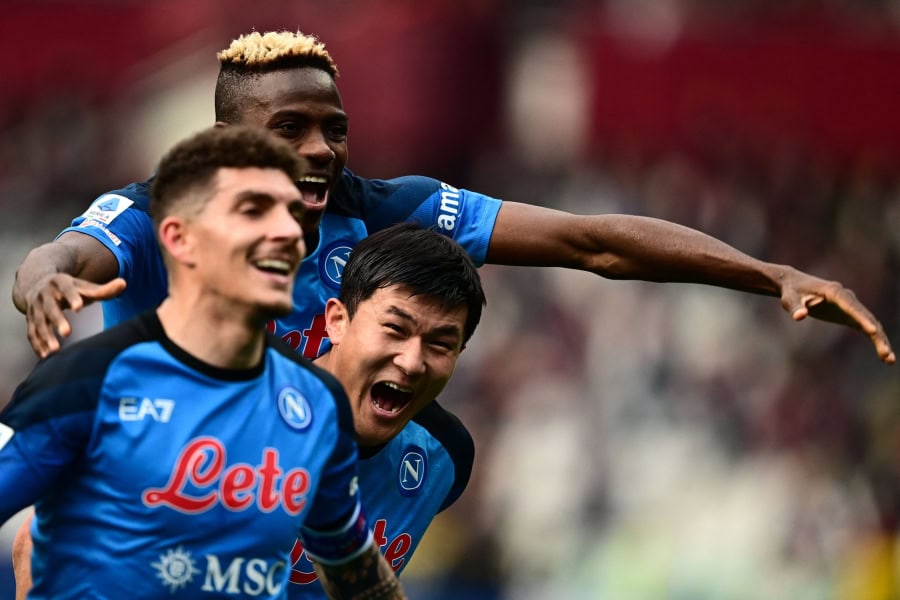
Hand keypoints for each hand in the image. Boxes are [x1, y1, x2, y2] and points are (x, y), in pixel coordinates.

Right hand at [24, 275, 125, 358]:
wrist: (39, 284)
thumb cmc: (70, 289)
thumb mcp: (85, 287)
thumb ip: (103, 290)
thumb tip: (124, 284)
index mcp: (60, 283)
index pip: (67, 289)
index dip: (72, 298)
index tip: (79, 307)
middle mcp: (44, 295)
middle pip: (50, 308)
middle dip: (57, 320)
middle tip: (67, 333)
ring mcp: (35, 308)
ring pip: (39, 323)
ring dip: (45, 336)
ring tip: (55, 350)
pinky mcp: (30, 320)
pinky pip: (31, 333)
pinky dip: (37, 344)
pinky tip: (45, 356)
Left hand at [780, 268, 894, 363]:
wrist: (795, 284)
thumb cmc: (792, 292)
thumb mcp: (789, 299)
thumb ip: (794, 307)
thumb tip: (799, 316)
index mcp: (834, 291)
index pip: (850, 305)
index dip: (862, 318)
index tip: (872, 331)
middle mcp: (846, 297)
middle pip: (867, 316)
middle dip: (877, 335)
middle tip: (886, 354)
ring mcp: (850, 306)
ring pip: (871, 322)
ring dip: (880, 340)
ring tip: (889, 360)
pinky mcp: (850, 314)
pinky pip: (866, 326)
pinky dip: (875, 339)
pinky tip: (882, 354)